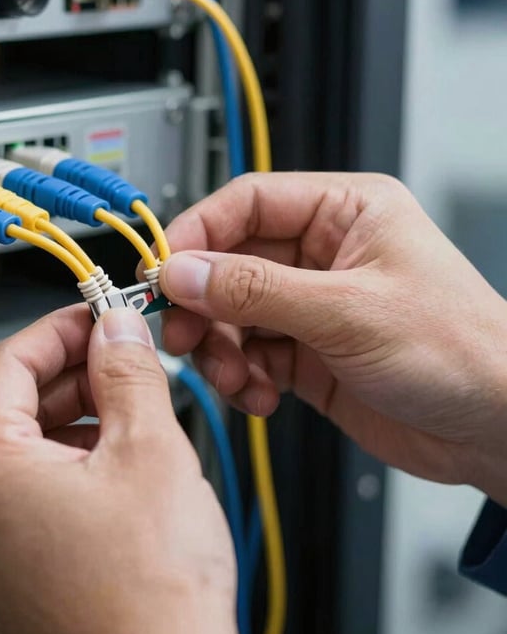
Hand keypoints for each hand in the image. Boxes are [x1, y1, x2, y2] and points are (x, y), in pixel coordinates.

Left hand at [0, 305, 237, 633]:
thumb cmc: (152, 591)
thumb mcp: (150, 448)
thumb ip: (127, 370)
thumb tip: (116, 328)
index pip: (8, 362)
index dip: (60, 329)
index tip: (97, 317)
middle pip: (13, 404)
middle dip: (73, 374)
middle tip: (124, 360)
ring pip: (24, 448)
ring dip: (76, 417)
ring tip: (131, 411)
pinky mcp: (7, 569)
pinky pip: (28, 492)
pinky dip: (68, 463)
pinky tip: (116, 463)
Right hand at [158, 172, 506, 505]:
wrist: (496, 430)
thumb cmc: (460, 351)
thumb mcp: (347, 311)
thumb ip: (256, 290)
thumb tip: (184, 271)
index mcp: (343, 213)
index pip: (247, 204)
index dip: (197, 232)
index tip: (160, 268)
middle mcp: (321, 255)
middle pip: (230, 263)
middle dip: (202, 301)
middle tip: (181, 331)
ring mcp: (309, 306)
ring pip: (231, 314)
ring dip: (220, 347)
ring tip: (232, 376)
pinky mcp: (304, 353)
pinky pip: (248, 355)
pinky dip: (242, 378)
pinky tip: (261, 395)